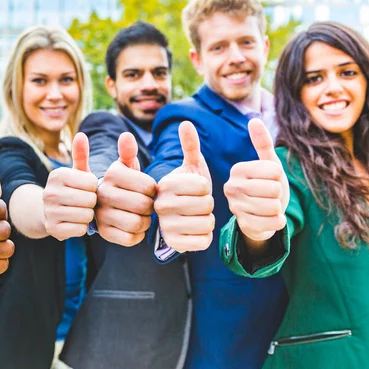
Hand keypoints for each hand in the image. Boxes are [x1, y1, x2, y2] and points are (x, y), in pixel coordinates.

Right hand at [43, 133, 97, 239]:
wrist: (48, 212)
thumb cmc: (70, 189)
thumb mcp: (76, 172)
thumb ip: (81, 154)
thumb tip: (81, 135)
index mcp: (57, 175)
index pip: (92, 183)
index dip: (94, 187)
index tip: (86, 188)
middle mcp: (49, 192)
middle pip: (90, 199)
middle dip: (92, 202)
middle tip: (84, 202)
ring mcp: (49, 212)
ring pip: (86, 215)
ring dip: (88, 215)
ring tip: (80, 211)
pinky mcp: (52, 229)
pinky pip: (81, 229)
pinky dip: (82, 227)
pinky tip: (75, 222)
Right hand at [95, 132, 155, 245]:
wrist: (95, 206)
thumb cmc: (118, 185)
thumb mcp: (122, 167)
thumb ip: (126, 152)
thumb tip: (126, 135)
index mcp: (110, 174)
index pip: (149, 186)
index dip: (153, 190)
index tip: (148, 190)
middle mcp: (100, 193)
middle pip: (143, 205)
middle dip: (150, 207)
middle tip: (146, 206)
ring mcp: (98, 214)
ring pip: (137, 223)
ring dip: (145, 222)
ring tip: (141, 216)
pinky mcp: (103, 233)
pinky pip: (130, 238)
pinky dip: (136, 236)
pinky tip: (133, 228)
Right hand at [154, 121, 214, 251]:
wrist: (174, 219)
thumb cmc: (185, 190)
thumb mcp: (188, 167)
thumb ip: (189, 146)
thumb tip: (186, 123)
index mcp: (164, 184)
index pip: (203, 186)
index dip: (205, 187)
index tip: (194, 189)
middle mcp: (160, 206)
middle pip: (206, 204)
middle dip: (207, 204)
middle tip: (196, 204)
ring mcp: (166, 226)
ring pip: (207, 223)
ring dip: (207, 220)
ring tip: (195, 216)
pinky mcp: (175, 244)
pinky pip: (205, 240)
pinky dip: (206, 236)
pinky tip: (195, 230)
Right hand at [224, 119, 288, 242]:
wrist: (261, 216)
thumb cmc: (266, 186)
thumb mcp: (268, 165)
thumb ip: (262, 143)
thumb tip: (254, 120)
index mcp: (238, 170)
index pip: (274, 170)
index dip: (278, 176)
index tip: (269, 180)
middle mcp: (231, 187)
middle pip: (274, 189)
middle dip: (278, 193)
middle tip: (269, 196)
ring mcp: (236, 207)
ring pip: (274, 207)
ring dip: (278, 208)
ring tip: (268, 207)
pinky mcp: (244, 225)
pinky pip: (274, 222)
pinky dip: (278, 221)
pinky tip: (269, 219)